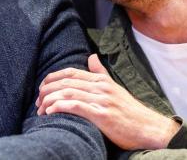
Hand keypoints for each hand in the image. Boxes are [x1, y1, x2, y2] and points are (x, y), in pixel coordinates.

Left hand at [36, 54, 178, 149]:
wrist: (149, 128)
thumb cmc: (131, 112)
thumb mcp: (115, 88)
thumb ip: (101, 73)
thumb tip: (91, 57)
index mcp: (102, 80)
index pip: (71, 73)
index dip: (52, 79)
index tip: (42, 88)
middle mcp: (101, 87)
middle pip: (66, 82)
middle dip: (47, 91)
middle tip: (37, 102)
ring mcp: (102, 100)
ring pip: (68, 93)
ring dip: (50, 101)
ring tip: (40, 110)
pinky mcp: (103, 115)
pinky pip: (77, 107)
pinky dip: (61, 107)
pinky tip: (51, 112)